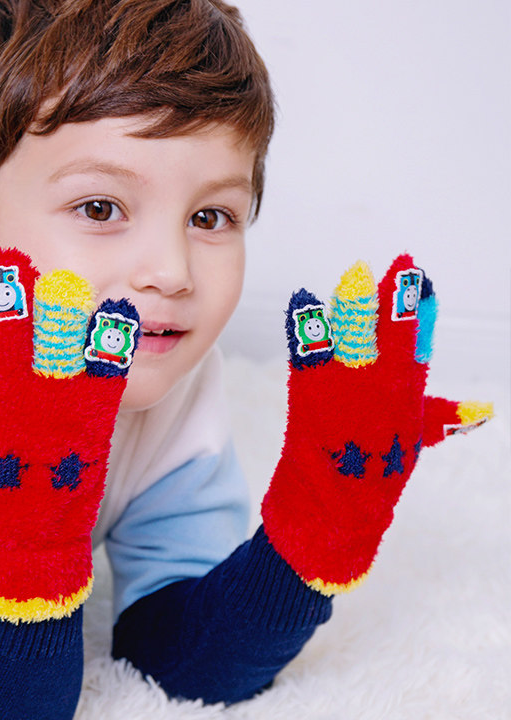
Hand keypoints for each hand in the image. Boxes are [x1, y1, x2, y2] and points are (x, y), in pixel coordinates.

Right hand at [0, 248, 138, 621]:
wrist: (27, 552)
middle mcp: (10, 404)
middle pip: (8, 339)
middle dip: (8, 298)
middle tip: (12, 262)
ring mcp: (53, 409)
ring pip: (56, 346)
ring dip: (62, 311)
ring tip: (65, 279)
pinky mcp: (92, 418)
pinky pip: (104, 371)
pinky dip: (112, 341)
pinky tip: (118, 313)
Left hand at [261, 254, 492, 593]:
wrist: (328, 516)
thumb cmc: (374, 479)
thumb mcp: (412, 445)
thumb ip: (440, 419)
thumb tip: (481, 409)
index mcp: (403, 403)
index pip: (414, 348)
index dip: (416, 312)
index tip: (417, 278)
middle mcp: (374, 398)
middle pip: (382, 340)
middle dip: (385, 303)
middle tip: (389, 267)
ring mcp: (338, 398)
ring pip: (346, 344)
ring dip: (350, 310)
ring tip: (353, 277)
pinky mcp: (306, 400)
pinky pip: (305, 359)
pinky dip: (304, 331)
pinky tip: (302, 303)